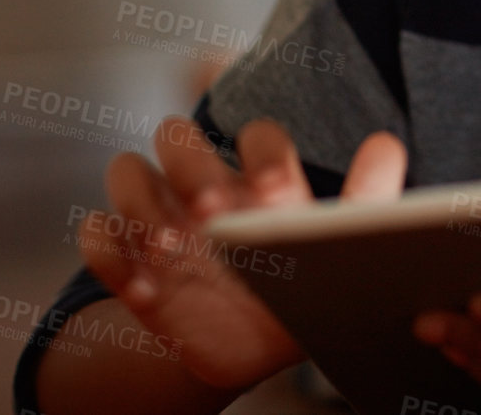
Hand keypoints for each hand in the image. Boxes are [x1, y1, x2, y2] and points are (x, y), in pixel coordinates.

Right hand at [78, 115, 406, 391]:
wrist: (256, 345)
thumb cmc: (306, 284)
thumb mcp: (341, 248)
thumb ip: (369, 197)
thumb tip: (385, 142)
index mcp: (263, 179)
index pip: (258, 136)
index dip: (261, 150)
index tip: (272, 185)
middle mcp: (209, 186)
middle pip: (175, 134)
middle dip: (188, 162)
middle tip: (211, 207)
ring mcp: (164, 219)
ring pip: (126, 170)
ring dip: (139, 203)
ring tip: (170, 250)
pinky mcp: (129, 260)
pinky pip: (95, 235)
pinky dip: (108, 254)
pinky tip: (144, 290)